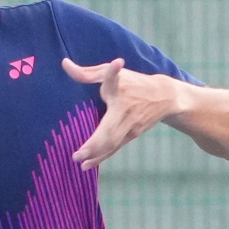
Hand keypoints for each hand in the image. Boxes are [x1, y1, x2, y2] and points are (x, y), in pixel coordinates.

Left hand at [64, 57, 191, 170]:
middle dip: (95, 142)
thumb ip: (86, 72)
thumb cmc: (132, 82)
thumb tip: (64, 64)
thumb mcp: (111, 72)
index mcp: (120, 87)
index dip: (114, 71)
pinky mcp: (132, 134)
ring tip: (78, 161)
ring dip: (96, 153)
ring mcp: (131, 124)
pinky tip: (86, 165)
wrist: (165, 96)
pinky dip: (101, 157)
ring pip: (112, 142)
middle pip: (111, 127)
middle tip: (77, 153)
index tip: (118, 63)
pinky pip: (115, 148)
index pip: (115, 78)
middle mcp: (126, 107)